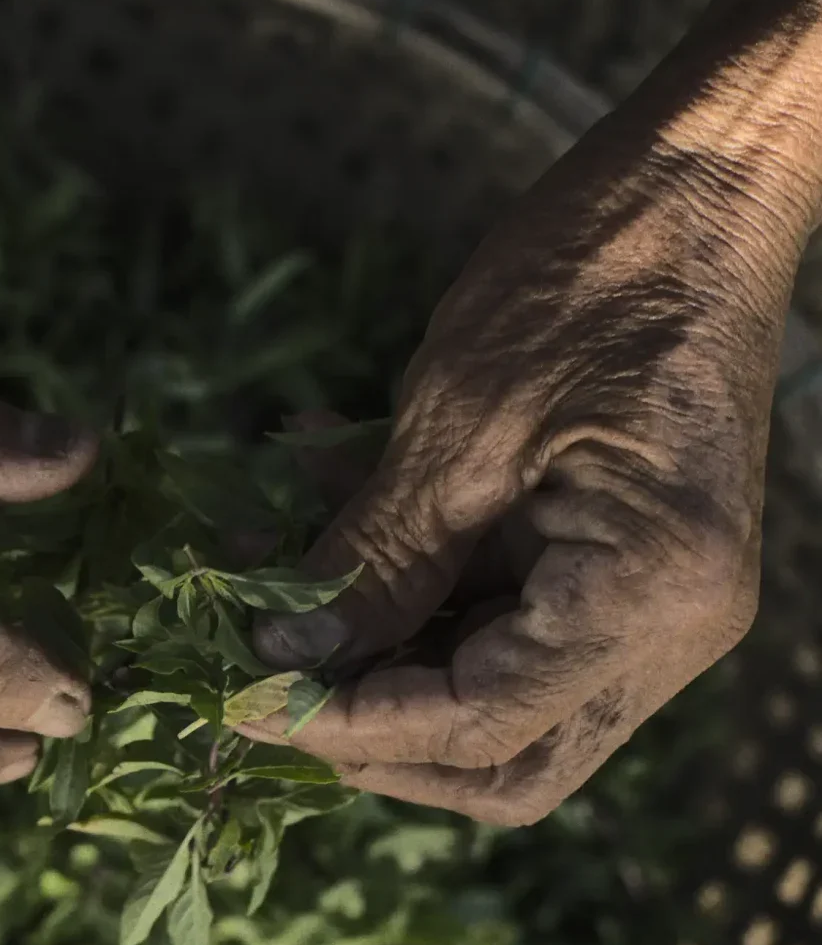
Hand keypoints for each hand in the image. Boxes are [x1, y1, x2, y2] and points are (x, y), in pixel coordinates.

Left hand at [233, 0, 821, 824]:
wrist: (701, 183)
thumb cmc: (596, 273)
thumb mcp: (460, 420)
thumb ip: (377, 559)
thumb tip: (288, 653)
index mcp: (647, 597)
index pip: (480, 725)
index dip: (350, 726)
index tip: (243, 701)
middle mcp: (668, 633)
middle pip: (504, 762)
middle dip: (377, 738)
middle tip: (273, 687)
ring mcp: (652, 609)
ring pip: (497, 706)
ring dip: (381, 660)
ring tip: (277, 578)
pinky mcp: (622, 572)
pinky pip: (505, 626)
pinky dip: (413, 593)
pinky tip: (332, 506)